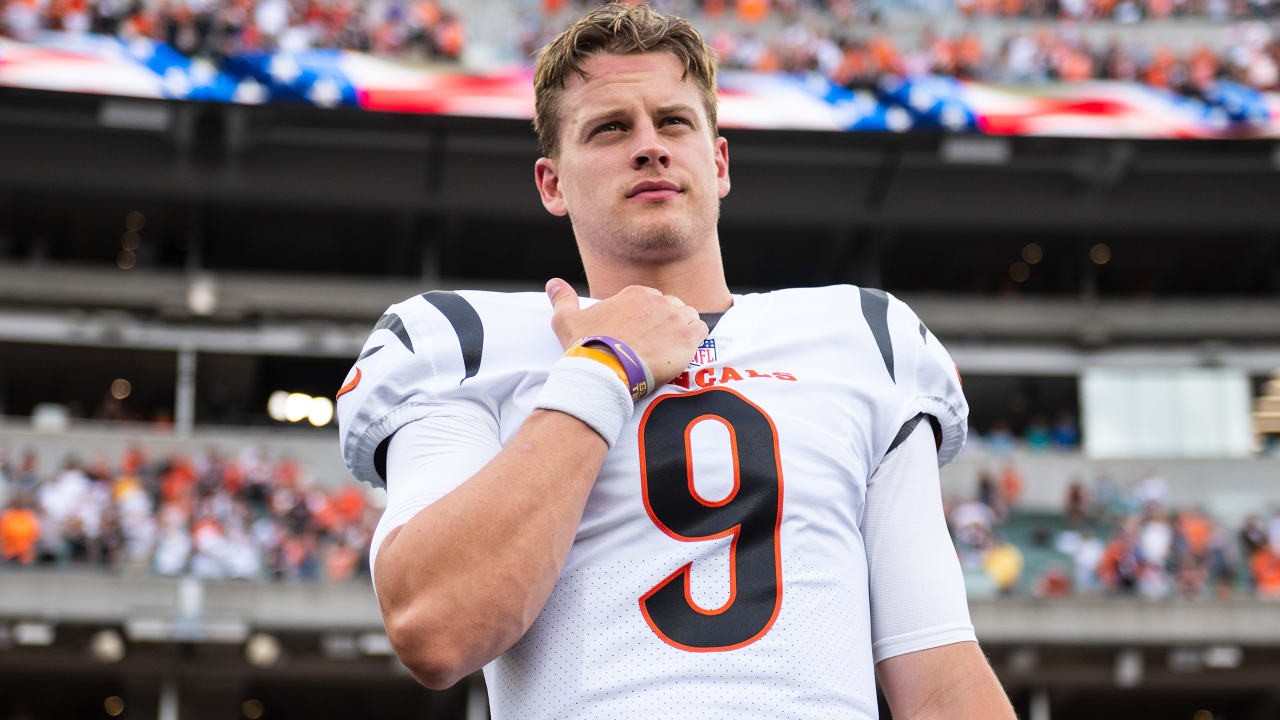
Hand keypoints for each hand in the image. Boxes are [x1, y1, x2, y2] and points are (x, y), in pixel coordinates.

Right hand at [546, 278, 706, 387]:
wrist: (605, 371)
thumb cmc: (586, 346)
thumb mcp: (566, 320)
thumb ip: (562, 298)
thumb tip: (553, 283)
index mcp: (635, 293)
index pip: (651, 301)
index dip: (646, 319)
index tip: (638, 336)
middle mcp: (658, 300)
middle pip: (671, 308)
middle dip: (664, 324)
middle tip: (652, 346)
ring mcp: (676, 318)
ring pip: (688, 317)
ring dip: (681, 331)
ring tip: (667, 350)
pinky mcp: (689, 338)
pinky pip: (701, 331)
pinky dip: (694, 340)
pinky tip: (681, 352)